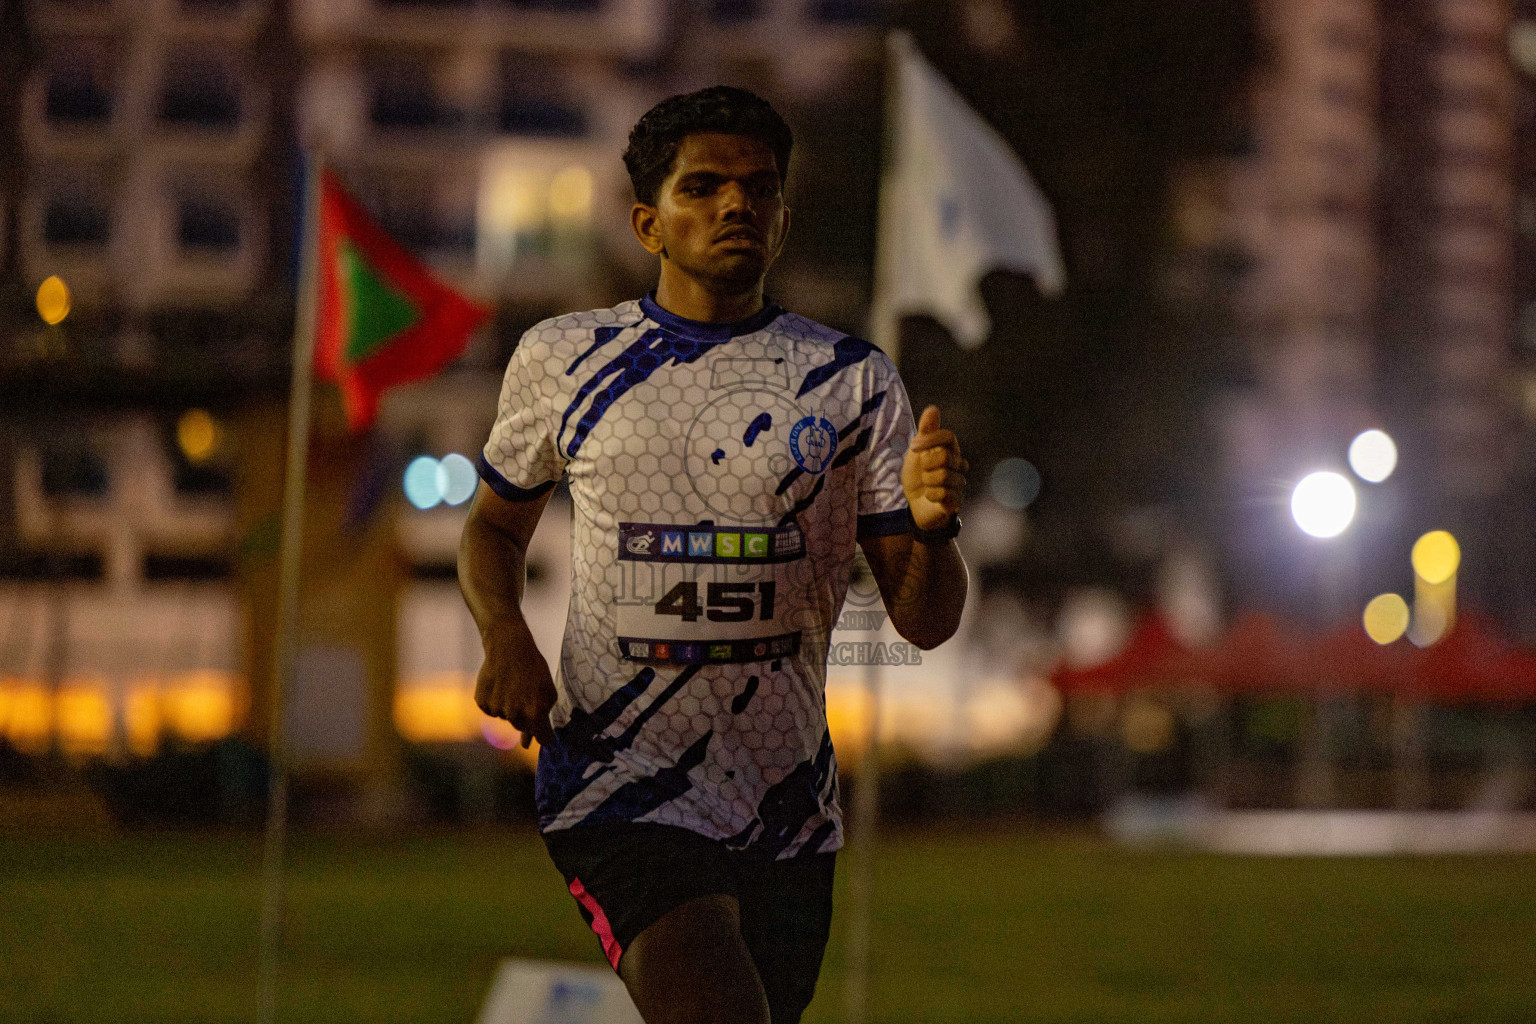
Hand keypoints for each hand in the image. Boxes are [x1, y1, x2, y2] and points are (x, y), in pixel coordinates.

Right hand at [475, 629, 556, 748]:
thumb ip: (544, 716)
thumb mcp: (548, 691)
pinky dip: (494, 702)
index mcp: (534, 712)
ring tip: (512, 686)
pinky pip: (490, 710)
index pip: (542, 737)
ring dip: (510, 707)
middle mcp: (514, 714)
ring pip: (505, 718)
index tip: (547, 738)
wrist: (509, 648)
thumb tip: (531, 742)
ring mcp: (497, 709)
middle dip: (526, 716)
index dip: (545, 738)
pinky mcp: (482, 702)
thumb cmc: (534, 669)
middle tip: (526, 695)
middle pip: (521, 727)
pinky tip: (499, 686)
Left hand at [901, 405, 967, 530]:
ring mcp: (960, 483)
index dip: (930, 440)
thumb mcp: (916, 452)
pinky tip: (931, 496)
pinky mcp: (957, 501)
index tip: (913, 447)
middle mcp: (960, 465)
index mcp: (951, 450)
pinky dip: (930, 495)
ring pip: (942, 476)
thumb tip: (933, 408)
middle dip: (926, 466)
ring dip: (927, 482)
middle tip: (923, 473)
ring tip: (927, 486)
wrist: (915, 505)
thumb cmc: (917, 476)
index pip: (949, 436)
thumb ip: (926, 431)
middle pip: (944, 457)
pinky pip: (943, 493)